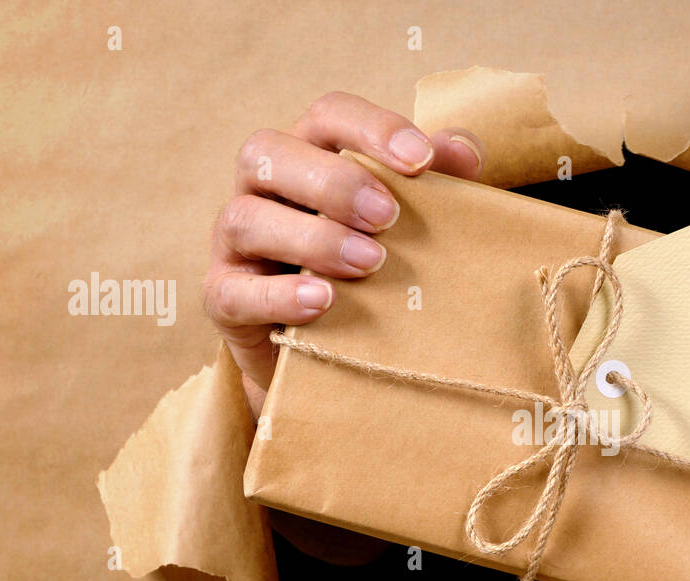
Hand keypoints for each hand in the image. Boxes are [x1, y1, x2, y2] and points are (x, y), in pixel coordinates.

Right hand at [204, 92, 485, 416]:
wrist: (334, 356)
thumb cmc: (376, 270)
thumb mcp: (411, 227)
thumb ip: (438, 185)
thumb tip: (465, 152)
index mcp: (309, 153)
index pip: (328, 115)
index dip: (372, 127)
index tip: (421, 159)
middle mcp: (262, 186)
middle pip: (270, 151)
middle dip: (334, 181)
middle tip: (390, 217)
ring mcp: (235, 241)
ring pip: (246, 218)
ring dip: (312, 238)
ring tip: (369, 264)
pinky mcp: (224, 297)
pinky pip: (235, 290)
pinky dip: (279, 295)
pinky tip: (322, 302)